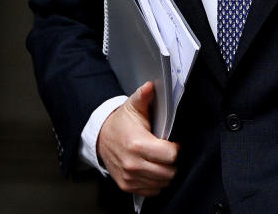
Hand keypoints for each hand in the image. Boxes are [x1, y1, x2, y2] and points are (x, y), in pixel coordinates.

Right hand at [97, 81, 178, 196]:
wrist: (101, 137)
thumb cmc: (120, 123)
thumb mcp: (132, 106)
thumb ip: (144, 96)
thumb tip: (150, 86)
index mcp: (137, 144)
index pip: (170, 156)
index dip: (175, 149)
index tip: (171, 143)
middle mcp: (133, 164)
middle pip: (169, 172)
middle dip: (172, 162)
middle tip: (167, 152)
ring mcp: (130, 177)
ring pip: (162, 183)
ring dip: (165, 172)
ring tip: (159, 159)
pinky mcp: (127, 185)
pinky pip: (152, 190)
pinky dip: (155, 182)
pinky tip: (152, 169)